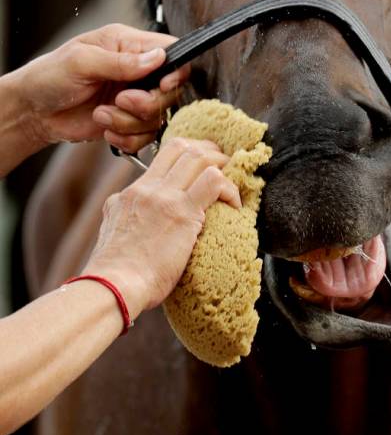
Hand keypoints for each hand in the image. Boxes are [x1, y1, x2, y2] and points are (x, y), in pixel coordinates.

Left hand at [10, 24, 188, 150]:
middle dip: (147, 103)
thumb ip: (120, 61)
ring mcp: (134, 97)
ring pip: (158, 117)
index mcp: (128, 44)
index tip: (162, 86)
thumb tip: (157, 58)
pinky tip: (105, 129)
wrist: (33, 112)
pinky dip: (127, 138)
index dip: (176, 71)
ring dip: (129, 122)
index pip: (171, 51)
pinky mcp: (129, 121)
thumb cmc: (49, 76)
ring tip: (102, 114)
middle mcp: (137, 70)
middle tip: (120, 101)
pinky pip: (146, 136)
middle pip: (171, 90)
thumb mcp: (81, 61)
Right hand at [83, 137, 240, 318]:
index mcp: (131, 193)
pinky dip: (229, 189)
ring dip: (222, 165)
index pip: (163, 156)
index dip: (188, 155)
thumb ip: (125, 215)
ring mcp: (165, 198)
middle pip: (182, 147)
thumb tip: (134, 215)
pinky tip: (234, 205)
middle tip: (223, 164)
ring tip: (232, 182)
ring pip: (200, 158)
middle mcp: (148, 188)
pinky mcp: (183, 213)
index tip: (203, 165)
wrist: (114, 286)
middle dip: (208, 151)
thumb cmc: (116, 272)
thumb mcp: (112, 231)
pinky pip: (214, 182)